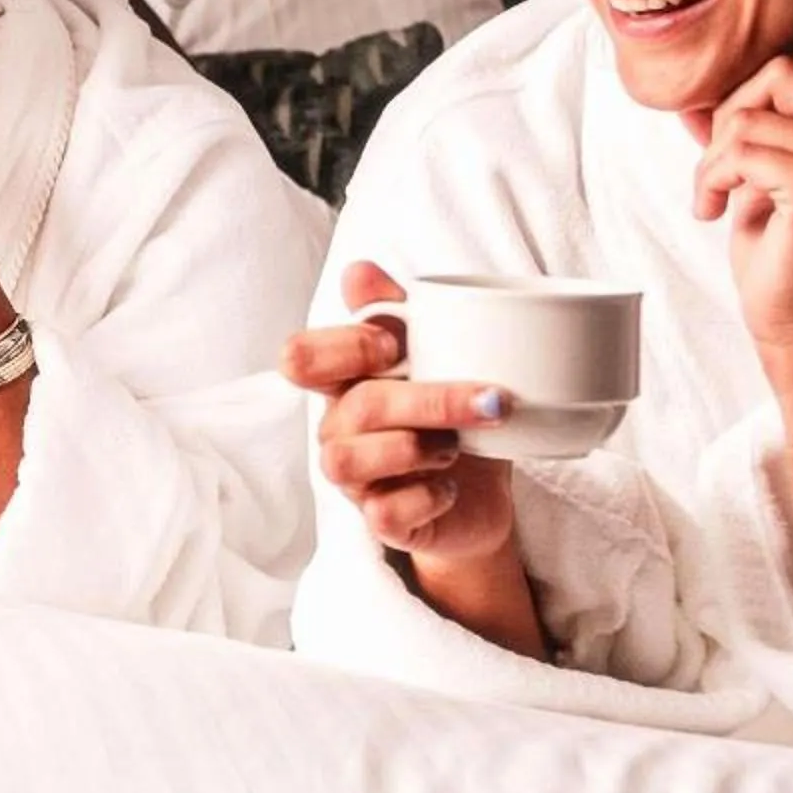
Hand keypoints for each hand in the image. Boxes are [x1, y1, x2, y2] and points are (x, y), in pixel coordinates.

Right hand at [281, 262, 517, 563]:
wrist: (483, 491)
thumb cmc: (448, 415)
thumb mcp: (434, 357)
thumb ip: (396, 311)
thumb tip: (358, 270)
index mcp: (343, 381)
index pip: (301, 357)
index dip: (344, 348)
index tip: (396, 344)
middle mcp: (338, 429)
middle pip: (355, 407)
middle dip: (429, 400)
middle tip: (491, 398)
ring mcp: (355, 480)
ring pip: (348, 462)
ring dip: (415, 449)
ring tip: (457, 446)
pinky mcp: (382, 522)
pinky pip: (382, 513)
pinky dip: (425, 497)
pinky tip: (451, 486)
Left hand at [686, 0, 792, 365]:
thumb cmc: (780, 240)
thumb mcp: (769, 167)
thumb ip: (760, 122)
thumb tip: (704, 94)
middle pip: (780, 71)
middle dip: (731, 116)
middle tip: (725, 170)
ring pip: (749, 113)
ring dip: (715, 157)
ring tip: (723, 195)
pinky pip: (739, 148)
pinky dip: (712, 178)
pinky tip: (718, 210)